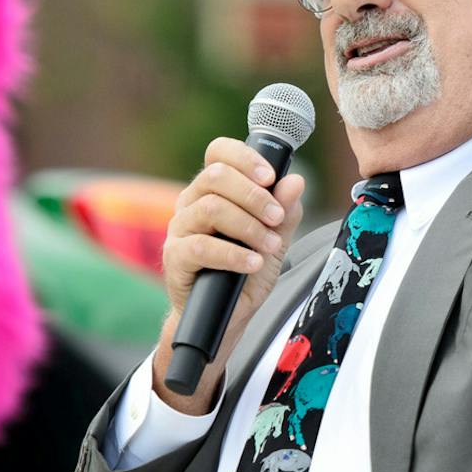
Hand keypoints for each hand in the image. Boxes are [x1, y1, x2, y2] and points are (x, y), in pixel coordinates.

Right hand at [153, 138, 305, 411]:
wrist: (228, 318)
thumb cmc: (246, 274)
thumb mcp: (275, 240)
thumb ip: (284, 212)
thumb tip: (295, 181)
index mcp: (214, 191)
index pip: (218, 153)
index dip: (244, 157)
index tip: (271, 176)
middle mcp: (192, 204)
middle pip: (215, 176)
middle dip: (254, 195)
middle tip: (277, 218)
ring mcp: (180, 230)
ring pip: (210, 208)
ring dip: (248, 226)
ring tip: (270, 246)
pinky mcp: (175, 259)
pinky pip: (200, 247)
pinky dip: (233, 254)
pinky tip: (253, 262)